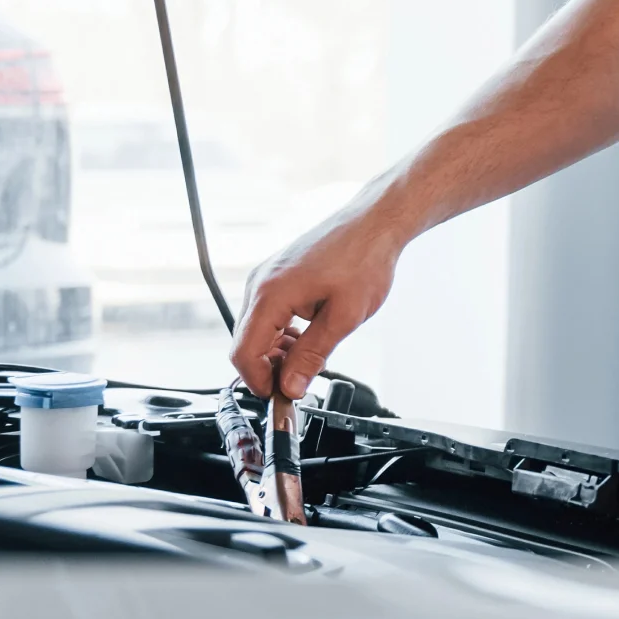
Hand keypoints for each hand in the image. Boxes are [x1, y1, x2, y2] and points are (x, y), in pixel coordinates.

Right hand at [230, 196, 409, 398]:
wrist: (375, 222)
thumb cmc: (364, 258)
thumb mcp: (344, 317)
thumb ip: (312, 355)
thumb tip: (290, 387)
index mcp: (270, 294)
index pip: (243, 353)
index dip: (259, 381)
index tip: (281, 396)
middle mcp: (260, 283)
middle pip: (246, 342)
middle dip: (268, 368)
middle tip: (299, 383)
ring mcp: (267, 277)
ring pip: (256, 329)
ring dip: (276, 351)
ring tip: (309, 360)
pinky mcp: (277, 275)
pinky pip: (267, 313)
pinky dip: (282, 333)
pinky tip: (307, 338)